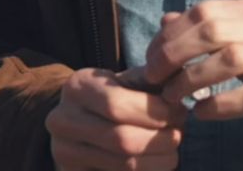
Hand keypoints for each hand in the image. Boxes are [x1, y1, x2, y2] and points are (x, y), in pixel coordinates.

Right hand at [45, 66, 187, 170]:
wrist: (73, 121)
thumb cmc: (108, 97)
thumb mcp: (122, 80)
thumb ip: (147, 80)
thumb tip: (178, 86)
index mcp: (77, 87)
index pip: (117, 104)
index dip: (154, 112)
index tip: (179, 112)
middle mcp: (63, 120)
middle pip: (121, 139)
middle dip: (160, 140)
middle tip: (179, 134)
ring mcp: (64, 152)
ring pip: (122, 165)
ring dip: (158, 162)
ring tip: (172, 152)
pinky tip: (155, 164)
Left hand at [143, 0, 242, 133]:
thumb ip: (211, 26)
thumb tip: (165, 20)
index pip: (206, 10)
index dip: (171, 33)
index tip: (151, 57)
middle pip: (213, 30)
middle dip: (174, 53)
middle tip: (153, 76)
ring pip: (231, 60)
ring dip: (193, 79)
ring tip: (173, 97)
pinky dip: (221, 105)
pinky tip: (202, 113)